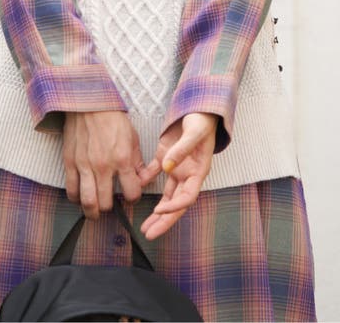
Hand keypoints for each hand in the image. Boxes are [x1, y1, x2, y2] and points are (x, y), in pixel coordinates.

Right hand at [62, 110, 146, 219]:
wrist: (89, 102)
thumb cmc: (112, 118)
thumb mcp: (132, 137)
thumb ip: (137, 161)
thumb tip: (141, 179)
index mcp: (122, 159)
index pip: (131, 193)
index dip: (133, 198)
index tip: (131, 195)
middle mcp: (103, 166)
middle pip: (106, 203)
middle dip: (110, 209)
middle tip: (110, 206)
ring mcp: (84, 165)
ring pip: (87, 201)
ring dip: (92, 211)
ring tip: (95, 211)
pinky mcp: (70, 162)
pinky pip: (71, 189)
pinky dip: (75, 198)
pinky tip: (80, 197)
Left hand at [136, 112, 216, 239]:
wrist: (198, 107)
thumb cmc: (202, 120)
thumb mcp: (194, 133)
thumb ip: (182, 149)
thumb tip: (168, 166)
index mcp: (198, 172)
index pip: (187, 197)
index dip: (174, 207)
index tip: (159, 210)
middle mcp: (187, 174)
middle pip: (176, 203)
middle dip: (164, 220)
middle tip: (149, 233)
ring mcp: (176, 167)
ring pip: (166, 195)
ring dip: (156, 210)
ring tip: (145, 226)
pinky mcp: (165, 157)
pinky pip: (154, 173)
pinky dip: (146, 180)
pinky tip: (137, 188)